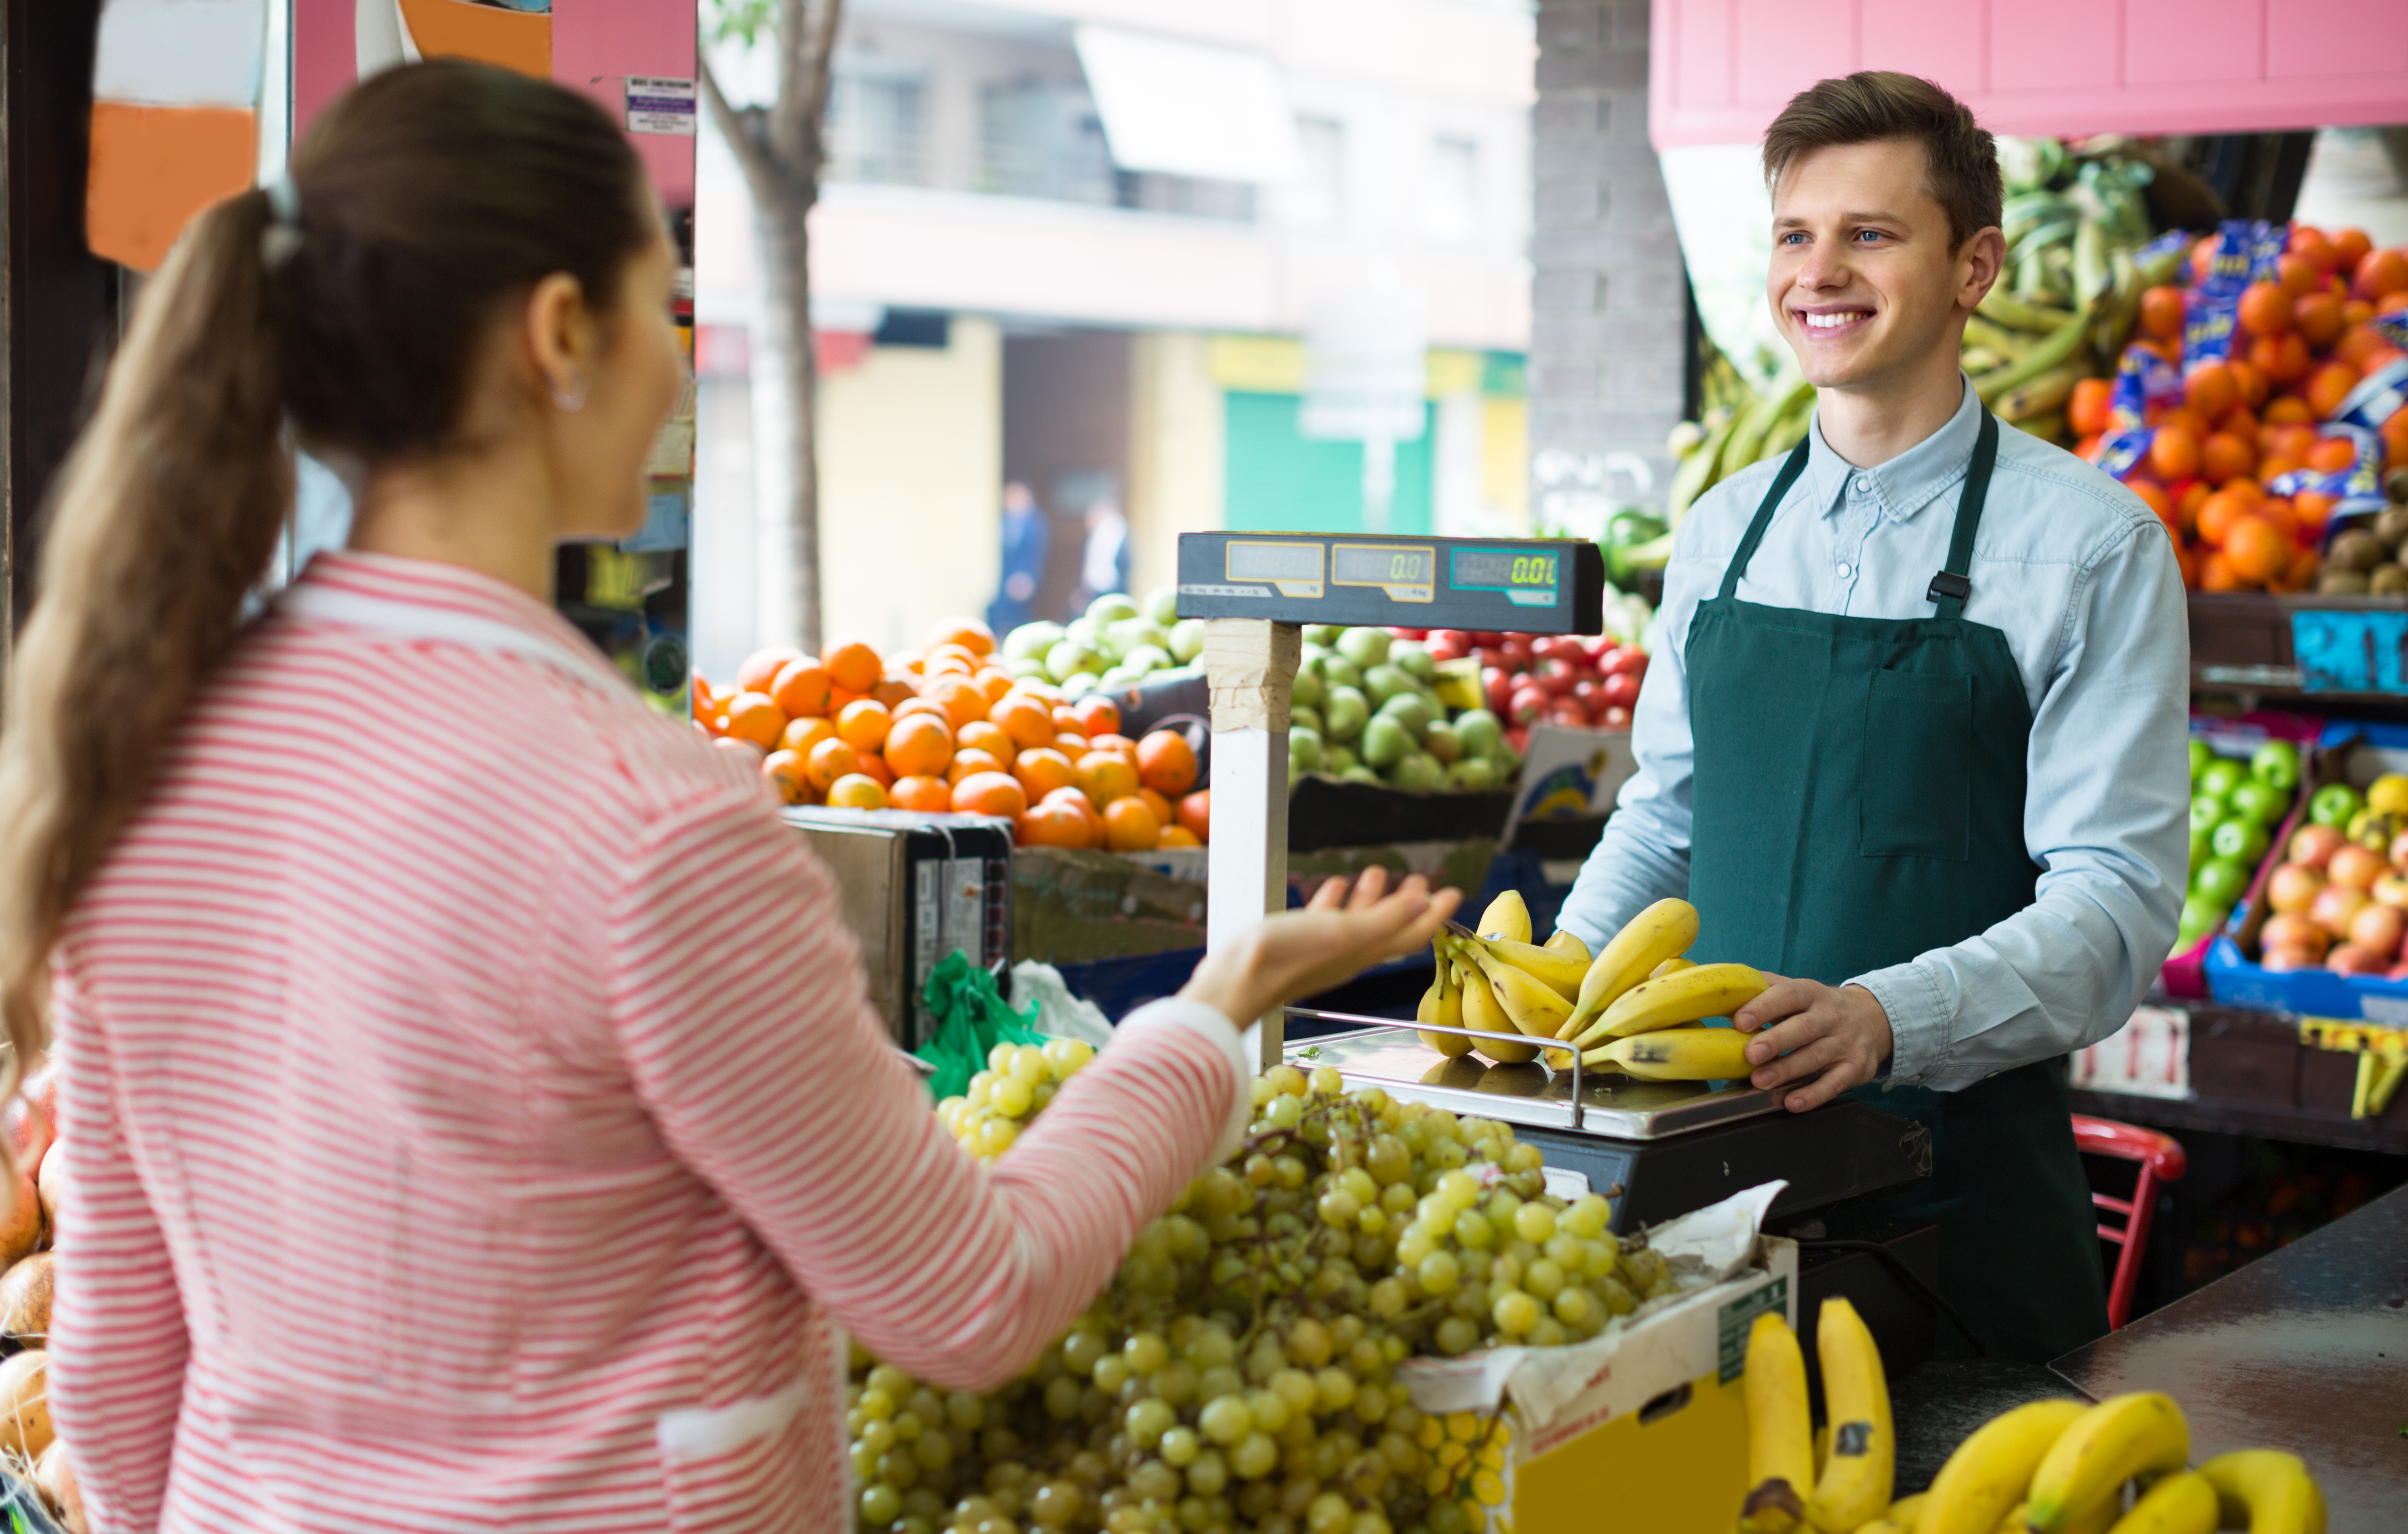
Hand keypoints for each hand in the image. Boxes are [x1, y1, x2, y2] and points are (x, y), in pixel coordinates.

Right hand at [1181, 868, 1461, 1025]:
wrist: (1236, 980)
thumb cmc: (1289, 957)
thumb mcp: (1344, 933)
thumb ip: (1385, 920)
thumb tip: (1426, 904)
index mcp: (1365, 951)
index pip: (1411, 933)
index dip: (1436, 914)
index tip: (1455, 892)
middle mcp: (1348, 952)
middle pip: (1388, 926)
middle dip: (1407, 903)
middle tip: (1420, 879)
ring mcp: (1322, 947)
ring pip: (1355, 920)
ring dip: (1371, 897)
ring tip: (1378, 872)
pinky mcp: (1296, 941)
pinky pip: (1324, 918)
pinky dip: (1335, 900)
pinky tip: (1334, 885)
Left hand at [1730, 974, 1893, 1112]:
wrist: (1872, 1018)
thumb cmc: (1818, 1007)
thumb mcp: (1796, 990)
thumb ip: (1762, 988)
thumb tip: (1721, 987)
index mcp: (1810, 993)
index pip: (1788, 995)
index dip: (1764, 1007)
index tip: (1741, 1020)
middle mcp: (1830, 1016)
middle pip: (1804, 1027)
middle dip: (1776, 1041)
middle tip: (1750, 1054)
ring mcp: (1844, 1043)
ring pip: (1816, 1056)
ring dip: (1787, 1070)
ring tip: (1760, 1081)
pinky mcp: (1855, 1068)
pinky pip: (1834, 1083)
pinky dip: (1813, 1094)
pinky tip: (1792, 1102)